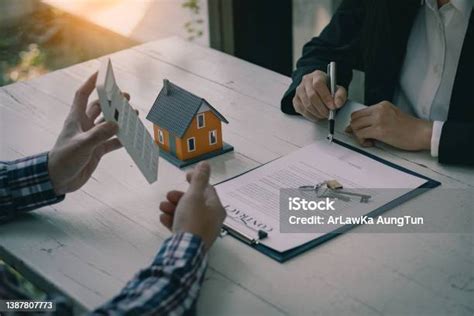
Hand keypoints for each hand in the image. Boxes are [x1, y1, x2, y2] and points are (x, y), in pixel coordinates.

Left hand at [48, 73, 129, 194]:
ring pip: (108, 124)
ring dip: (120, 119)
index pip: (83, 95)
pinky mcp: (97, 150)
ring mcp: (92, 137)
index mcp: (76, 119)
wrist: (58, 180)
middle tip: (127, 98)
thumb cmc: (64, 159)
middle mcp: (85, 125)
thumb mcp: (82, 145)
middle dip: (113, 101)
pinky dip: (121, 139)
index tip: (102, 73)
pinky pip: (112, 142)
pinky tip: (131, 138)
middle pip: (100, 107)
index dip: (91, 82)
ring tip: (133, 115)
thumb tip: (117, 124)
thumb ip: (99, 135)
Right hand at [159, 162, 225, 250]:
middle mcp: (212, 220)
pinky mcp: (192, 241)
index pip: (208, 189)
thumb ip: (199, 179)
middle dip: (180, 197)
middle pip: (196, 202)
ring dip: (173, 208)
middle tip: (168, 195)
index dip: (196, 180)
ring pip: (187, 214)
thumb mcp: (194, 196)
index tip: (185, 176)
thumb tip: (206, 163)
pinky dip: (173, 220)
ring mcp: (202, 231)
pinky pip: (183, 226)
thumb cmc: (192, 220)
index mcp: (216, 208)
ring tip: (162, 207)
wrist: (185, 251)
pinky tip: (163, 218)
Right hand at [293, 70, 346, 120]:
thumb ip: (340, 95)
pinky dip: (311, 116)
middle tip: (329, 114)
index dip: (326, 97)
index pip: (318, 84)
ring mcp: (299, 91)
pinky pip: (302, 110)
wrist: (318, 89)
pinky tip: (317, 116)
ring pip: (306, 105)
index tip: (332, 106)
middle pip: (312, 96)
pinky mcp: (295, 100)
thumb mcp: (338, 88)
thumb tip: (337, 104)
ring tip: (324, 115)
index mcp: (317, 75)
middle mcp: (306, 81)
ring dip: (317, 113)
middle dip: (322, 108)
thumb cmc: (328, 88)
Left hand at [346, 101, 432, 150]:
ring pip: (355, 126)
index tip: (359, 131)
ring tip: (369, 140)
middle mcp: (379, 110)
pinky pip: (360, 134)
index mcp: (382, 105)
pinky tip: (371, 143)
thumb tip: (358, 126)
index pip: (359, 112)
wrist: (422, 133)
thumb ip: (376, 119)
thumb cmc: (409, 128)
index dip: (356, 123)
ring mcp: (379, 119)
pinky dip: (362, 141)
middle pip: (354, 118)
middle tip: (363, 137)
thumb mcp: (391, 116)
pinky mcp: (379, 130)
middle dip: (355, 129)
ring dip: (358, 136)